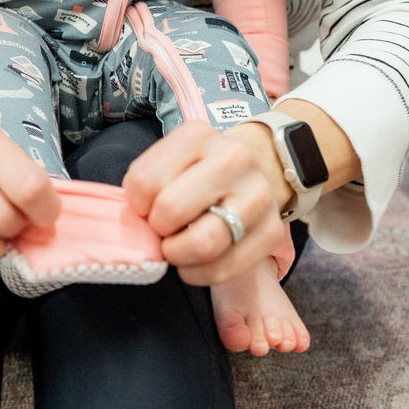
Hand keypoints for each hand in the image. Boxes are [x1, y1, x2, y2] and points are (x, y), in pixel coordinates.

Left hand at [122, 120, 289, 285]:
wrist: (254, 169)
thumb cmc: (197, 169)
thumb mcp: (170, 160)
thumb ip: (147, 185)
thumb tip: (136, 228)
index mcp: (198, 135)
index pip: (145, 181)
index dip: (136, 204)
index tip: (146, 206)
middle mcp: (233, 158)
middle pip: (171, 210)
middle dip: (157, 229)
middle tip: (162, 228)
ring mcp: (258, 194)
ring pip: (202, 244)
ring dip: (177, 255)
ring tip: (176, 247)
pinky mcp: (272, 231)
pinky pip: (223, 269)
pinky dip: (199, 273)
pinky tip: (195, 262)